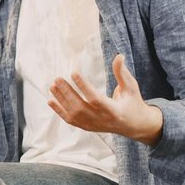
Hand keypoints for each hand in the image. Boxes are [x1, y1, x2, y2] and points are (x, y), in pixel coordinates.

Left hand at [48, 54, 162, 144]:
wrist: (134, 126)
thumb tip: (119, 56)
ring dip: (61, 99)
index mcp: (114, 110)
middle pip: (80, 106)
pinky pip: (70, 120)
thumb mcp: (131, 88)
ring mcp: (93, 125)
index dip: (83, 86)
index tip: (73, 73)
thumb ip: (122, 73)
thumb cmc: (132, 103)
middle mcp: (102, 119)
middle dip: (67, 92)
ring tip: (52, 86)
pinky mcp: (87, 127)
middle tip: (57, 78)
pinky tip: (50, 100)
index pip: (95, 98)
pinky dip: (59, 111)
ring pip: (73, 113)